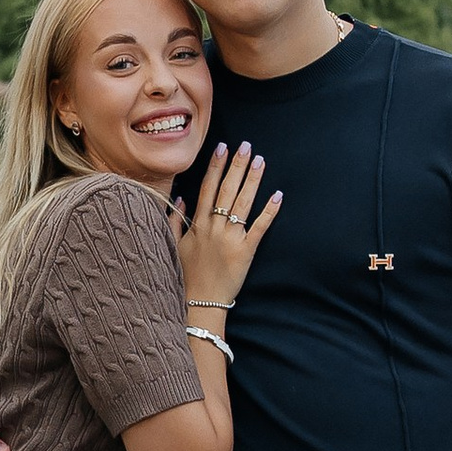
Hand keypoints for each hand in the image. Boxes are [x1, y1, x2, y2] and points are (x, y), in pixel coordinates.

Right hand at [175, 141, 281, 311]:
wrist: (198, 304)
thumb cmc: (186, 277)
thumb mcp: (174, 247)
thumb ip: (175, 221)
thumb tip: (181, 199)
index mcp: (198, 225)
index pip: (207, 188)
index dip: (216, 167)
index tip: (222, 148)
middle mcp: (214, 227)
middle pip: (227, 190)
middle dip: (237, 166)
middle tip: (247, 146)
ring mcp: (230, 239)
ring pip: (243, 203)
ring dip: (252, 180)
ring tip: (260, 160)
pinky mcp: (245, 252)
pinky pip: (259, 228)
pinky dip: (269, 211)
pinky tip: (277, 195)